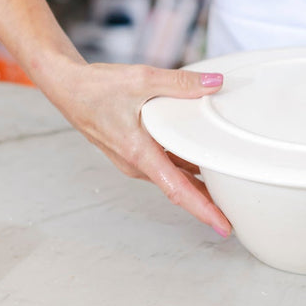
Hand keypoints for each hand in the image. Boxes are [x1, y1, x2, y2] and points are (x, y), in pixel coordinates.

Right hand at [46, 60, 231, 235]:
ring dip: (199, 184)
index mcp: (139, 153)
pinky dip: (186, 166)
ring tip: (230, 189)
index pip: (178, 189)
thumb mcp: (141, 79)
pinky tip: (204, 160)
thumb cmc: (95, 87)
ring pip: (174, 175)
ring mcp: (134, 159)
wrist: (65, 87)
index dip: (203, 209)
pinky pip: (165, 164)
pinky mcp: (134, 151)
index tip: (223, 226)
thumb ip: (180, 83)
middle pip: (181, 187)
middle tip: (240, 211)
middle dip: (209, 201)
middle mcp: (137, 163)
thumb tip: (214, 83)